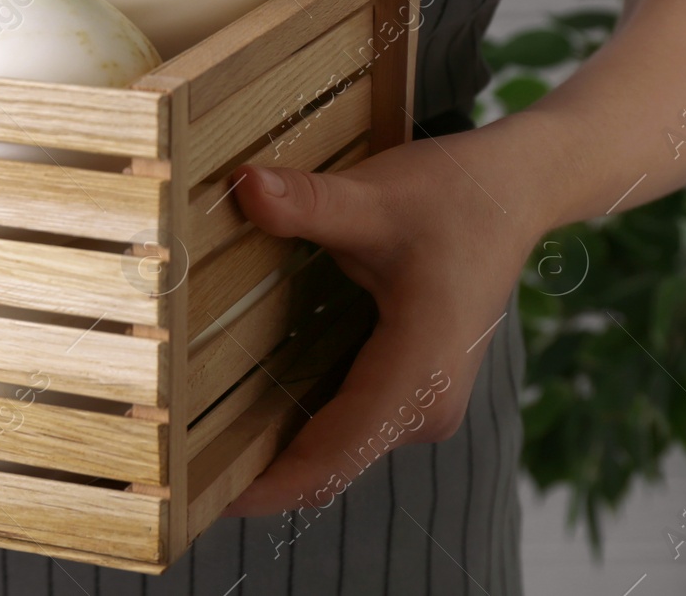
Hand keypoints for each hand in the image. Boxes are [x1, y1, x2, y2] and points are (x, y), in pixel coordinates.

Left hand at [219, 117, 548, 516]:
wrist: (513, 194)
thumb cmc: (451, 197)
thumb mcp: (375, 196)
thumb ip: (308, 202)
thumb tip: (245, 188)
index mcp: (419, 375)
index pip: (331, 456)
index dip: (265, 485)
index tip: (202, 498)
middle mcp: (424, 407)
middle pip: (327, 465)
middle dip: (254, 475)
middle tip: (172, 471)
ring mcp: (420, 405)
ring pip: (336, 451)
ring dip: (271, 454)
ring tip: (189, 448)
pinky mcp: (410, 392)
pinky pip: (346, 429)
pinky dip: (295, 430)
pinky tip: (235, 415)